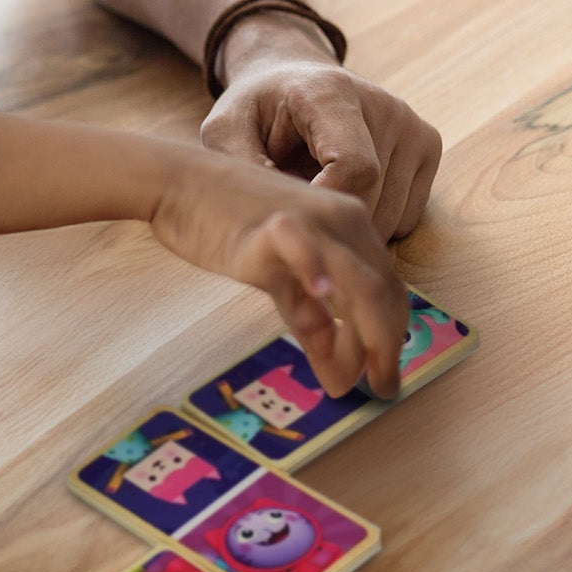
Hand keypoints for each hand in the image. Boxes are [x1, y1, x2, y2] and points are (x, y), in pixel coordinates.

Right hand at [152, 146, 408, 396]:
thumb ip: (310, 318)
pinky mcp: (270, 227)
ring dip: (368, 336)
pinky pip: (303, 249)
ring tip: (359, 376)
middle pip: (384, 292)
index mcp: (348, 226)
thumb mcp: (278, 274)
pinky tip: (321, 297)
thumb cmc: (223, 224)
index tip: (384, 375)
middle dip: (387, 348)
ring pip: (360, 282)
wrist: (179, 182)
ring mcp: (309, 221)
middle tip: (382, 390)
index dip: (393, 337)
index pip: (388, 290)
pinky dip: (317, 273)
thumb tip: (339, 377)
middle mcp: (341, 220)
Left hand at [202, 18, 441, 241]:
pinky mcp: (428, 146)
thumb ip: (242, 167)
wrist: (292, 78)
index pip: (354, 169)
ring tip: (315, 200)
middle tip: (295, 218)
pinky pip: (406, 216)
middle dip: (328, 224)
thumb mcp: (225, 131)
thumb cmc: (257, 109)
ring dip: (349, 226)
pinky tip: (342, 196)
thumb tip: (280, 217)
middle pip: (373, 200)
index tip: (293, 219)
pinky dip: (374, 221)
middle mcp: (386, 106)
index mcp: (332, 94)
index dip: (325, 207)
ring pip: (392, 217)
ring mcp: (414, 127)